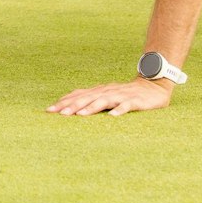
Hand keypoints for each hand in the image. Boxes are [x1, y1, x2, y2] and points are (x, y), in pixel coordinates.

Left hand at [47, 77, 172, 115]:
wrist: (152, 86)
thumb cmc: (124, 94)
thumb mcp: (104, 95)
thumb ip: (88, 98)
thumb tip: (66, 104)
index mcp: (98, 91)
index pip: (77, 96)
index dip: (63, 103)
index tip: (48, 111)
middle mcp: (106, 92)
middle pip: (87, 98)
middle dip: (72, 106)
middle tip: (59, 114)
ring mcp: (120, 96)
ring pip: (103, 101)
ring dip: (91, 107)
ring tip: (80, 115)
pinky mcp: (135, 101)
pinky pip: (126, 106)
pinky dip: (120, 110)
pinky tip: (113, 116)